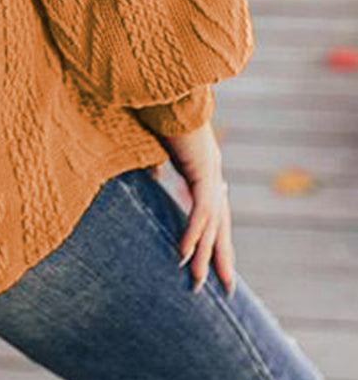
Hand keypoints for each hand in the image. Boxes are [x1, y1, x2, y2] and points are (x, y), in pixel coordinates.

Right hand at [156, 121, 235, 298]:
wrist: (164, 89)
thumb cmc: (157, 109)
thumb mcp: (156, 145)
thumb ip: (157, 164)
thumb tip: (154, 179)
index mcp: (204, 167)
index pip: (214, 211)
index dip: (216, 237)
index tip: (216, 260)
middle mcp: (213, 173)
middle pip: (221, 224)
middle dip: (222, 257)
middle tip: (226, 289)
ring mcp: (210, 173)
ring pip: (211, 225)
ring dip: (203, 256)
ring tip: (197, 284)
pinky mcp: (203, 172)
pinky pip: (199, 213)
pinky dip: (191, 236)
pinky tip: (183, 257)